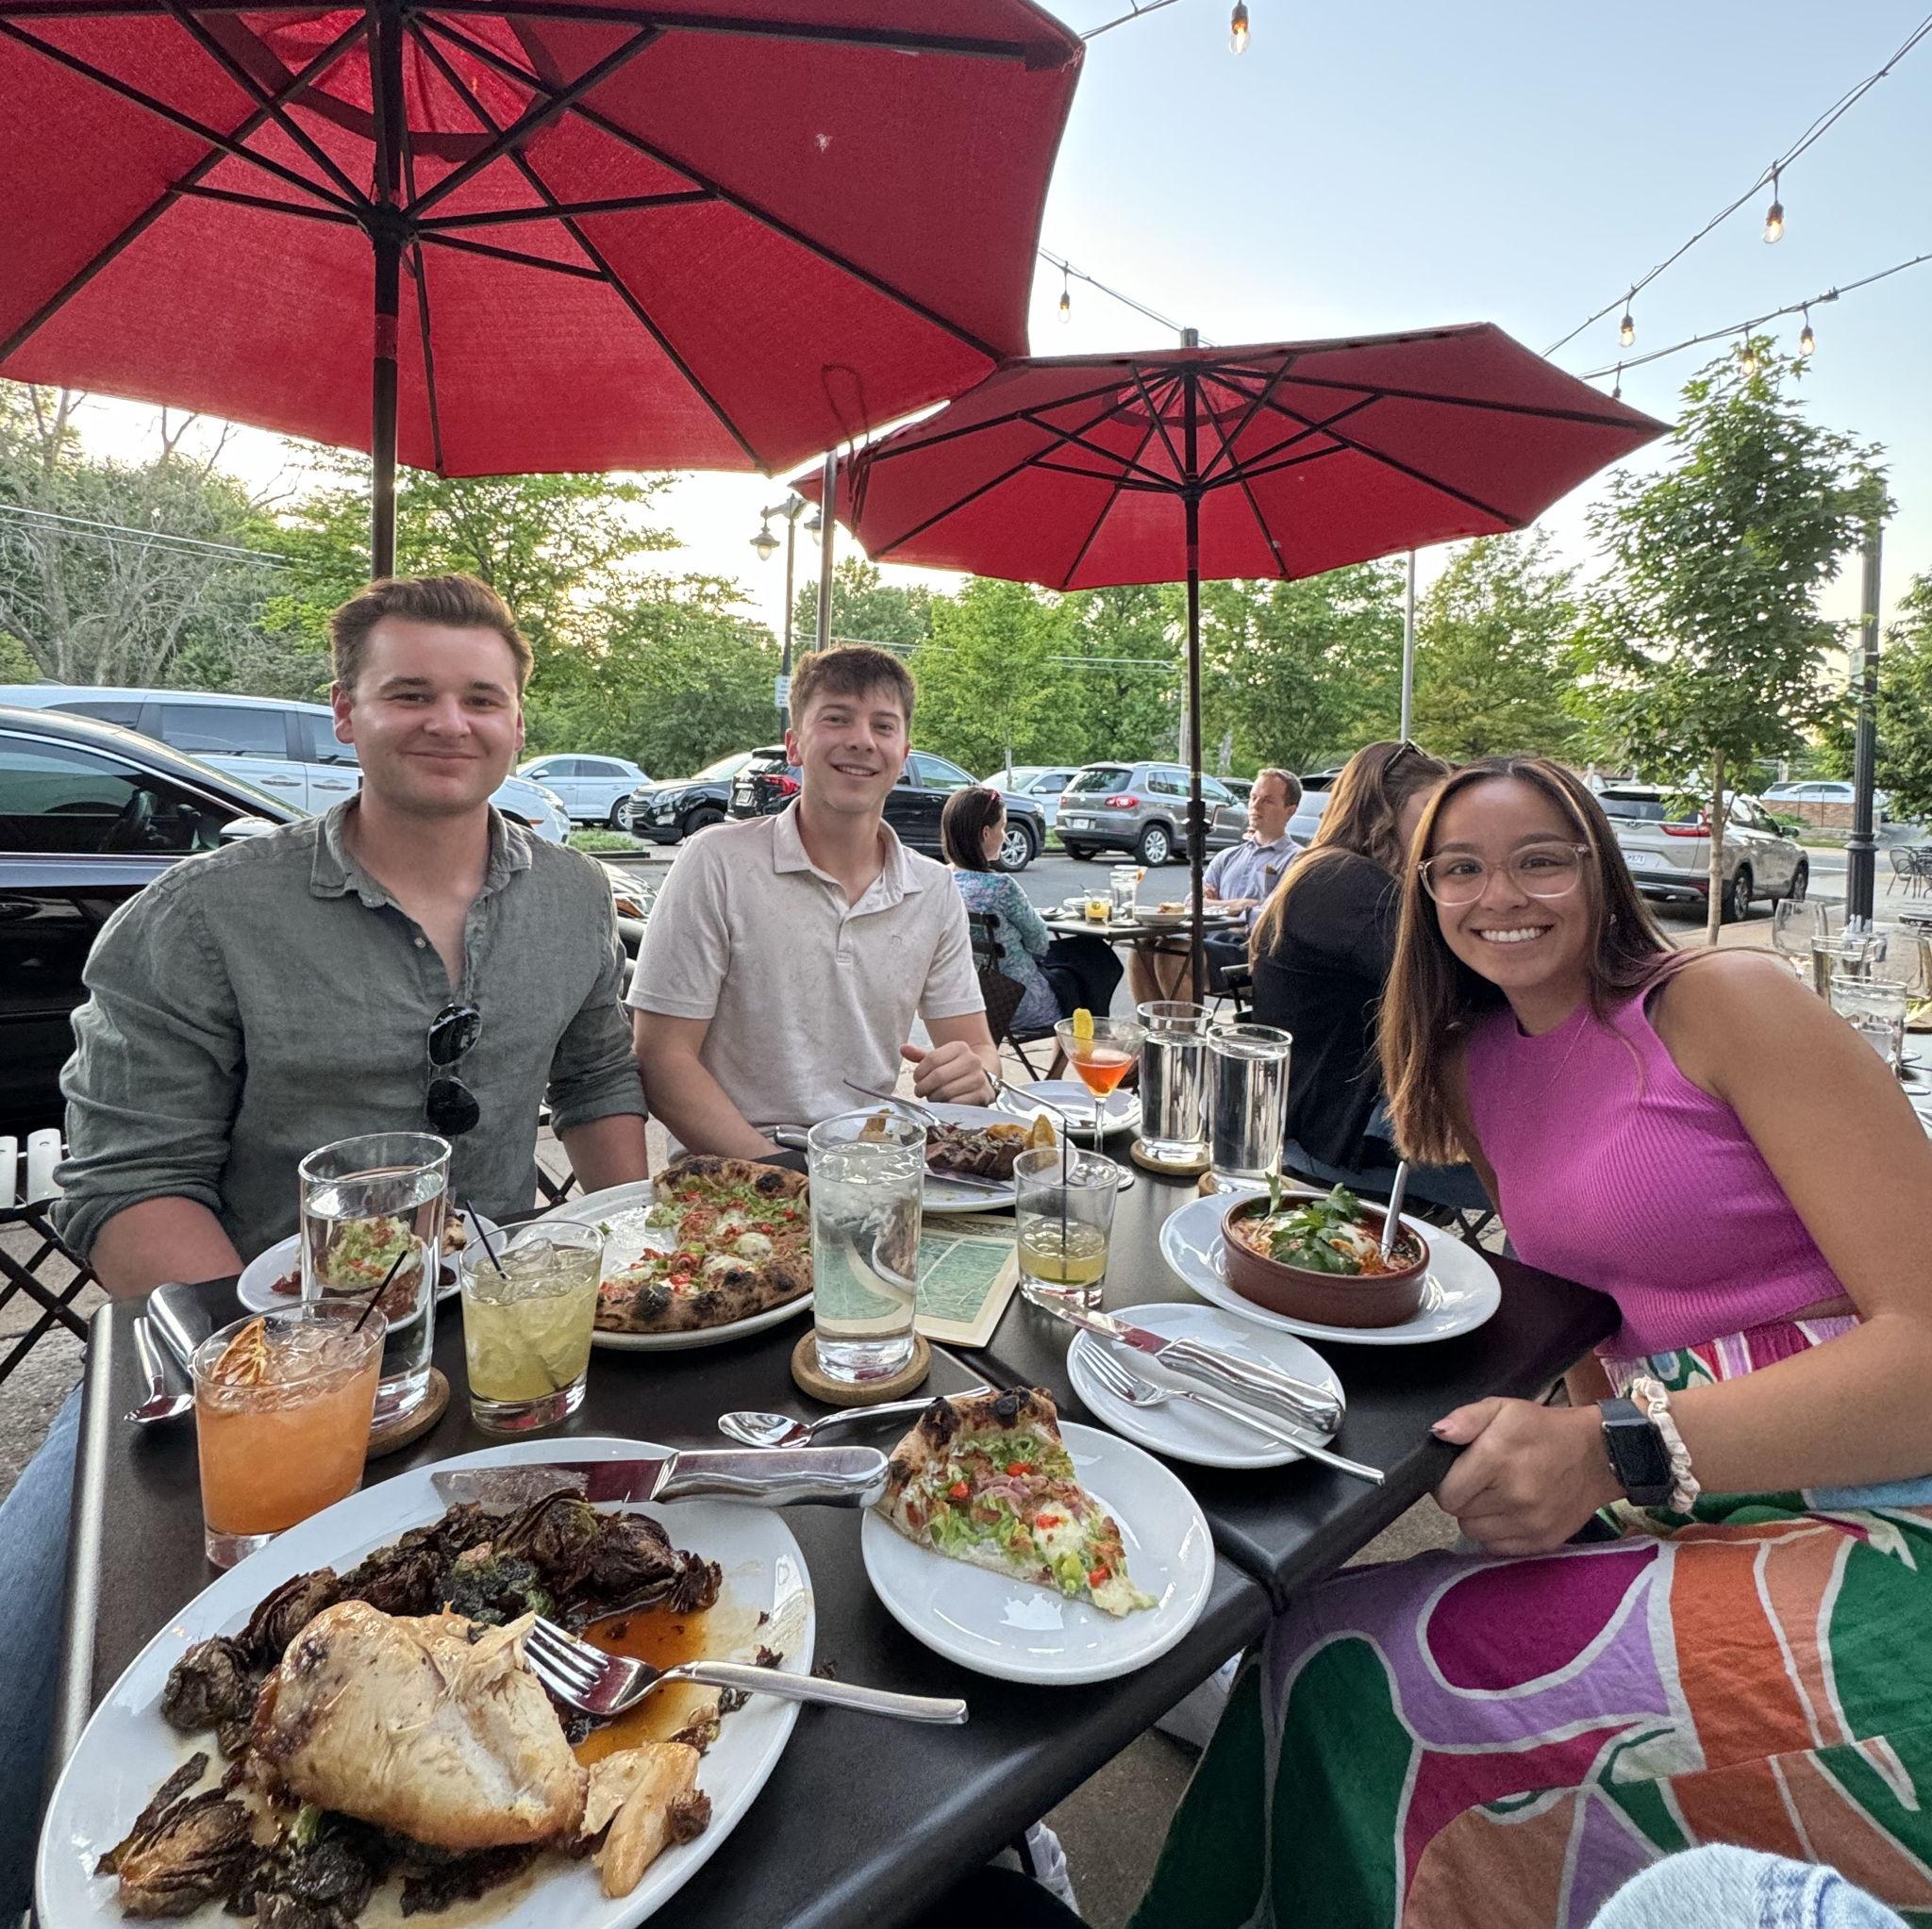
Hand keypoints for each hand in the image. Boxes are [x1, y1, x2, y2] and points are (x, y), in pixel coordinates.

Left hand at [901, 1041, 994, 1104]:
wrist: (983, 1078)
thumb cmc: (955, 1069)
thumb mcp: (940, 1059)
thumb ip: (921, 1056)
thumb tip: (903, 1049)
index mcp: (960, 1047)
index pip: (932, 1058)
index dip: (919, 1072)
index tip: (917, 1079)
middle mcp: (972, 1060)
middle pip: (938, 1076)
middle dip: (924, 1087)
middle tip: (920, 1091)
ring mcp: (979, 1078)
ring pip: (945, 1091)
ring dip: (933, 1097)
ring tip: (931, 1097)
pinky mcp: (982, 1095)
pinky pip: (956, 1103)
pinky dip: (945, 1105)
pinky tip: (943, 1103)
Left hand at [1430, 1398, 1621, 1554]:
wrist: (1598, 1456)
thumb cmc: (1545, 1430)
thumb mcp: (1504, 1409)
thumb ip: (1466, 1419)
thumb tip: (1438, 1433)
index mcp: (1497, 1459)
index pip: (1447, 1493)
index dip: (1446, 1483)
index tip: (1458, 1473)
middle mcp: (1513, 1496)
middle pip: (1459, 1514)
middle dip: (1463, 1497)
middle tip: (1481, 1480)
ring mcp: (1530, 1523)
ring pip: (1475, 1533)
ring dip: (1478, 1516)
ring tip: (1495, 1495)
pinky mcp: (1543, 1542)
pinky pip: (1498, 1548)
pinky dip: (1497, 1533)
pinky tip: (1510, 1512)